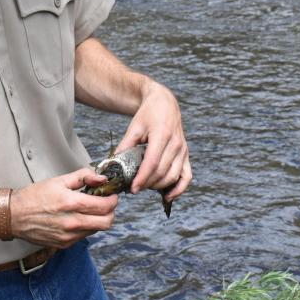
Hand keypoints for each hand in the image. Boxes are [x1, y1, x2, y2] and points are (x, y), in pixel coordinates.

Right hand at [10, 168, 117, 248]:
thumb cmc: (34, 196)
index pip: (105, 206)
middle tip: (105, 203)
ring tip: (89, 209)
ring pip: (97, 230)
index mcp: (72, 204)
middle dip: (111, 212)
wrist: (13, 215)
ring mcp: (68, 235)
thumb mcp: (59, 180)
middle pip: (107, 222)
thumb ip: (83, 177)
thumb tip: (102, 178)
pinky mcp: (64, 244)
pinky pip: (83, 236)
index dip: (113, 199)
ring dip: (98, 219)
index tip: (111, 195)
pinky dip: (86, 227)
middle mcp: (72, 222)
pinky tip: (77, 217)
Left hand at [115, 80, 190, 202]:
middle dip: (147, 184)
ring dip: (159, 186)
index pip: (152, 162)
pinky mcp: (186, 155)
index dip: (142, 178)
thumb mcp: (134, 127)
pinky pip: (187, 177)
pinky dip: (179, 189)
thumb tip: (113, 165)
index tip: (132, 188)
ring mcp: (183, 150)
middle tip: (134, 188)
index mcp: (162, 134)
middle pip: (162, 172)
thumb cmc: (148, 114)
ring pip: (173, 176)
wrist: (165, 104)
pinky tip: (167, 196)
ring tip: (145, 187)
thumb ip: (125, 146)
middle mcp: (176, 144)